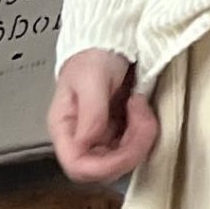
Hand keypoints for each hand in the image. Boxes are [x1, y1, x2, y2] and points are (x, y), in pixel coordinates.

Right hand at [49, 47, 158, 184]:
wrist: (110, 39)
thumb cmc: (93, 54)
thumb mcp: (91, 78)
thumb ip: (91, 112)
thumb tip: (89, 141)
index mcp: (65, 127)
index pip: (78, 166)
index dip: (104, 167)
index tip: (127, 148)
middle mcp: (81, 137)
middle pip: (105, 168)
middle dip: (131, 148)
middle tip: (140, 116)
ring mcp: (101, 136)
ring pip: (124, 160)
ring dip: (141, 138)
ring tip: (140, 106)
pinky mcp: (118, 132)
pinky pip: (134, 146)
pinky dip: (145, 132)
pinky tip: (141, 109)